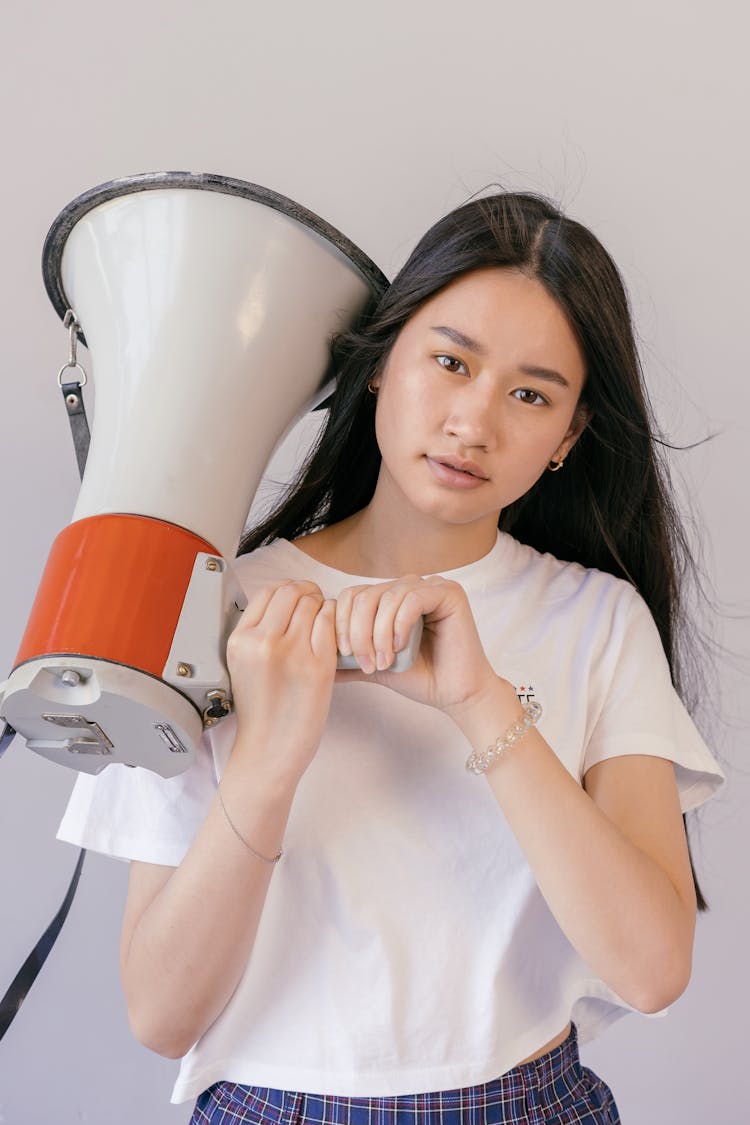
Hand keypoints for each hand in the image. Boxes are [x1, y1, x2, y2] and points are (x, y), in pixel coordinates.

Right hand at [225, 580, 336, 779]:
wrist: (269, 749)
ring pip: (313, 604)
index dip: (288, 588)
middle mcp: (263, 642)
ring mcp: (292, 653)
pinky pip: (330, 624)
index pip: (268, 592)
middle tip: (315, 602)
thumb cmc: (260, 709)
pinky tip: (333, 632)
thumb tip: (283, 600)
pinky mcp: (318, 667)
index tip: (297, 595)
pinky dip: (335, 621)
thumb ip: (257, 632)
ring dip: (322, 605)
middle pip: (292, 592)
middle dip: (307, 592)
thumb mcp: (242, 663)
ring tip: (324, 620)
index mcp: (240, 640)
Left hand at [334, 576, 501, 716]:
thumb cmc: (420, 678)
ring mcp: (430, 585)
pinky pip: (412, 599)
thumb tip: (314, 659)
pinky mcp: (449, 592)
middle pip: (365, 595)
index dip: (341, 623)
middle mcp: (408, 586)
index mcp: (390, 597)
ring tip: (383, 661)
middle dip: (358, 631)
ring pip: (386, 597)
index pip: (352, 596)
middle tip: (365, 662)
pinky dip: (399, 625)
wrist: (455, 694)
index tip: (343, 655)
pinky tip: (399, 647)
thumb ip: (348, 658)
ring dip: (378, 633)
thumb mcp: (374, 665)